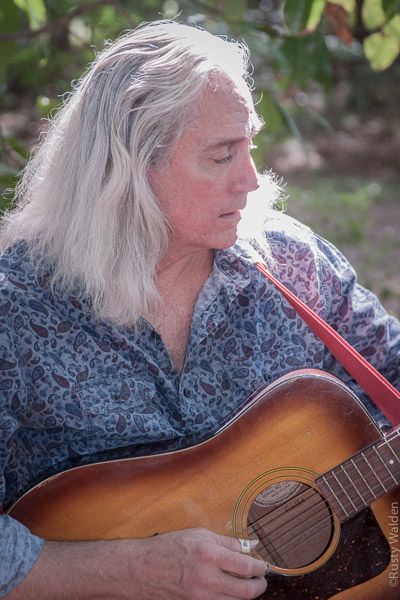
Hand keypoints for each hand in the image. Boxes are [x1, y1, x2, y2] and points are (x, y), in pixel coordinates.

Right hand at [130, 527, 267, 598]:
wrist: (142, 569)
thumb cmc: (168, 547)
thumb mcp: (199, 535)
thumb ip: (227, 541)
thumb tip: (251, 545)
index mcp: (209, 555)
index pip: (247, 566)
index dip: (260, 567)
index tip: (263, 565)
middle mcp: (208, 579)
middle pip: (247, 591)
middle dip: (259, 586)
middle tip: (261, 579)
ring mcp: (202, 598)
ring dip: (245, 595)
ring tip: (245, 584)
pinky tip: (228, 591)